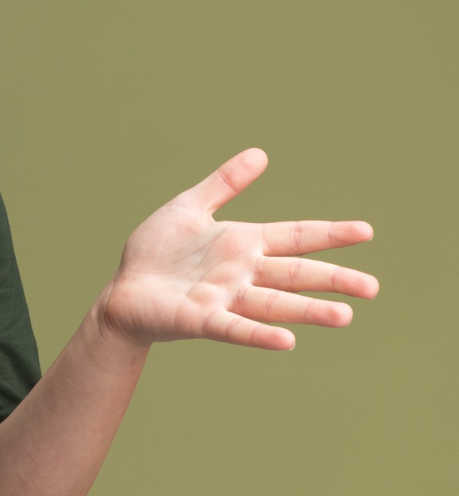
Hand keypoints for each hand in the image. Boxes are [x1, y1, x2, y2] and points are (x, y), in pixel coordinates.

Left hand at [94, 148, 378, 350]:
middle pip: (295, 274)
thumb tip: (261, 153)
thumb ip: (224, 183)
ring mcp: (224, 298)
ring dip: (307, 311)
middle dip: (332, 279)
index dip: (329, 234)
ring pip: (273, 304)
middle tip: (372, 288)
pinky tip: (287, 342)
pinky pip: (234, 327)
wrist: (122, 291)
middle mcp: (241, 274)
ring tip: (344, 317)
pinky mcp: (200, 319)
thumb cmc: (156, 253)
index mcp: (242, 244)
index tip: (367, 231)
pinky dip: (258, 334)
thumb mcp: (189, 208)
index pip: (295, 237)